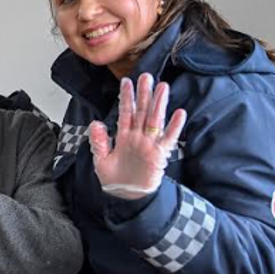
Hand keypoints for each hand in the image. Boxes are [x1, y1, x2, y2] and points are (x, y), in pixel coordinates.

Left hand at [91, 73, 186, 199]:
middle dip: (144, 94)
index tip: (126, 82)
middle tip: (146, 76)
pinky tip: (179, 113)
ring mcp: (149, 144)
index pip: (125, 113)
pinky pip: (167, 139)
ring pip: (155, 120)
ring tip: (162, 87)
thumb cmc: (115, 179)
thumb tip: (95, 123)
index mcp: (124, 136)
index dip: (126, 98)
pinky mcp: (159, 155)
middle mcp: (138, 137)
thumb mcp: (101, 160)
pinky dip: (174, 127)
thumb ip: (99, 141)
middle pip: (142, 111)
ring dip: (159, 104)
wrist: (127, 197)